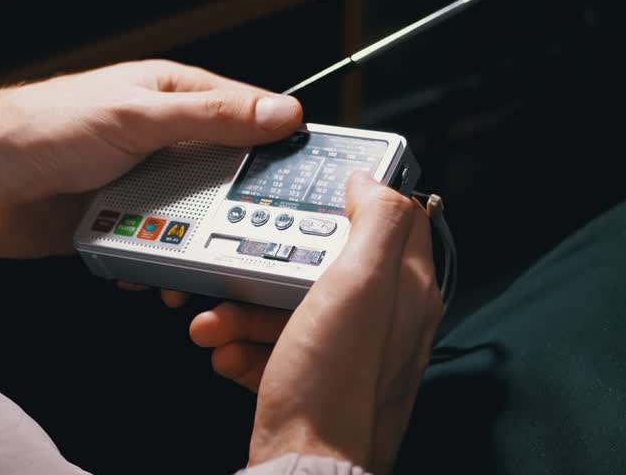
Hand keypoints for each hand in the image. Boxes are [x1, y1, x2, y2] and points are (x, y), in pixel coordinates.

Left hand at [0, 60, 301, 257]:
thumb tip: (281, 112)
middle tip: (260, 235)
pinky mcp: (116, 225)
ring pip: (195, 219)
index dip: (279, 144)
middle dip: (240, 207)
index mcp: (173, 98)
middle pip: (227, 176)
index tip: (308, 178)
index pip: (247, 116)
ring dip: (196, 242)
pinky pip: (157, 249)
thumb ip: (212, 118)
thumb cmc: (38, 128)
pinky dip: (159, 264)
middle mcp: (161, 141)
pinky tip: (154, 273)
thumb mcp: (138, 116)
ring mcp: (139, 184)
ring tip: (199, 263)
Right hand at [190, 174, 442, 473]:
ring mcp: (351, 357)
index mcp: (409, 291)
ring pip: (295, 309)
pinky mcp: (318, 387)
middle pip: (330, 266)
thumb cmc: (335, 384)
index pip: (399, 221)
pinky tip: (226, 353)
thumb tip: (372, 181)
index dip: (360, 198)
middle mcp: (387, 322)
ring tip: (216, 320)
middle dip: (275, 263)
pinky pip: (279, 352)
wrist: (305, 472)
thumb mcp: (360, 283)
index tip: (319, 191)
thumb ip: (374, 222)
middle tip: (242, 267)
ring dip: (246, 310)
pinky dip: (247, 349)